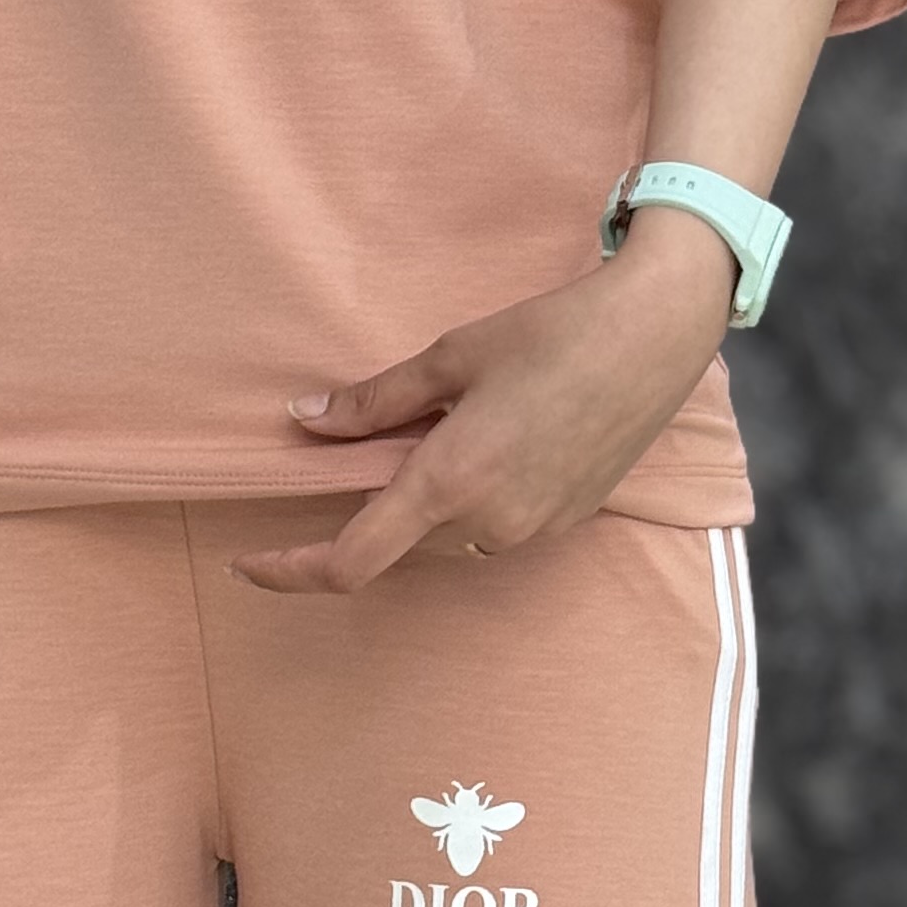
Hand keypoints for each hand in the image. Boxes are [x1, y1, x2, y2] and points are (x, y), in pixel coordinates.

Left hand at [231, 215, 740, 595]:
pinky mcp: (565, 522)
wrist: (657, 333)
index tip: (249, 564)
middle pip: (398, 545)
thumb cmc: (554, 334)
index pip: (351, 562)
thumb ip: (374, 401)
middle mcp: (489, 524)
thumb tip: (307, 420)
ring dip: (426, 501)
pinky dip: (470, 498)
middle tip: (370, 444)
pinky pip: (492, 527)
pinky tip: (495, 437)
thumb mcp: (451, 356)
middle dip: (372, 508)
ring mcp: (532, 531)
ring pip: (446, 537)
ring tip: (450, 426)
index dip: (290, 573)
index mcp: (449, 483)